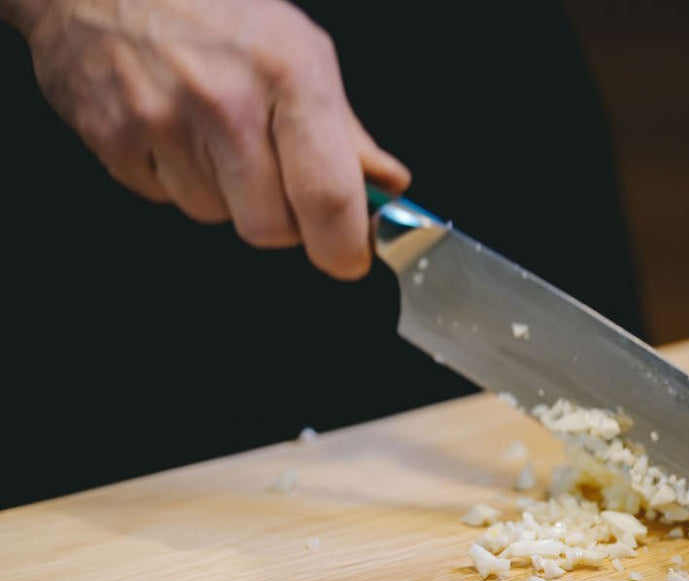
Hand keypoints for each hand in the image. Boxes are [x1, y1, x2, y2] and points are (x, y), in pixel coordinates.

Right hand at [8, 0, 409, 277]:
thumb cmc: (214, 6)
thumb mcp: (300, 50)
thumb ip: (345, 130)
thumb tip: (386, 186)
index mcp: (288, 76)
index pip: (328, 196)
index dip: (343, 245)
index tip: (348, 257)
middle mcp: (225, 101)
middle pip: (269, 227)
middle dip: (283, 220)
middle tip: (278, 179)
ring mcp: (161, 120)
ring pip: (214, 215)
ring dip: (225, 194)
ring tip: (214, 132)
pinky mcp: (110, 136)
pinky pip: (163, 198)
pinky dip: (175, 177)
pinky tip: (175, 128)